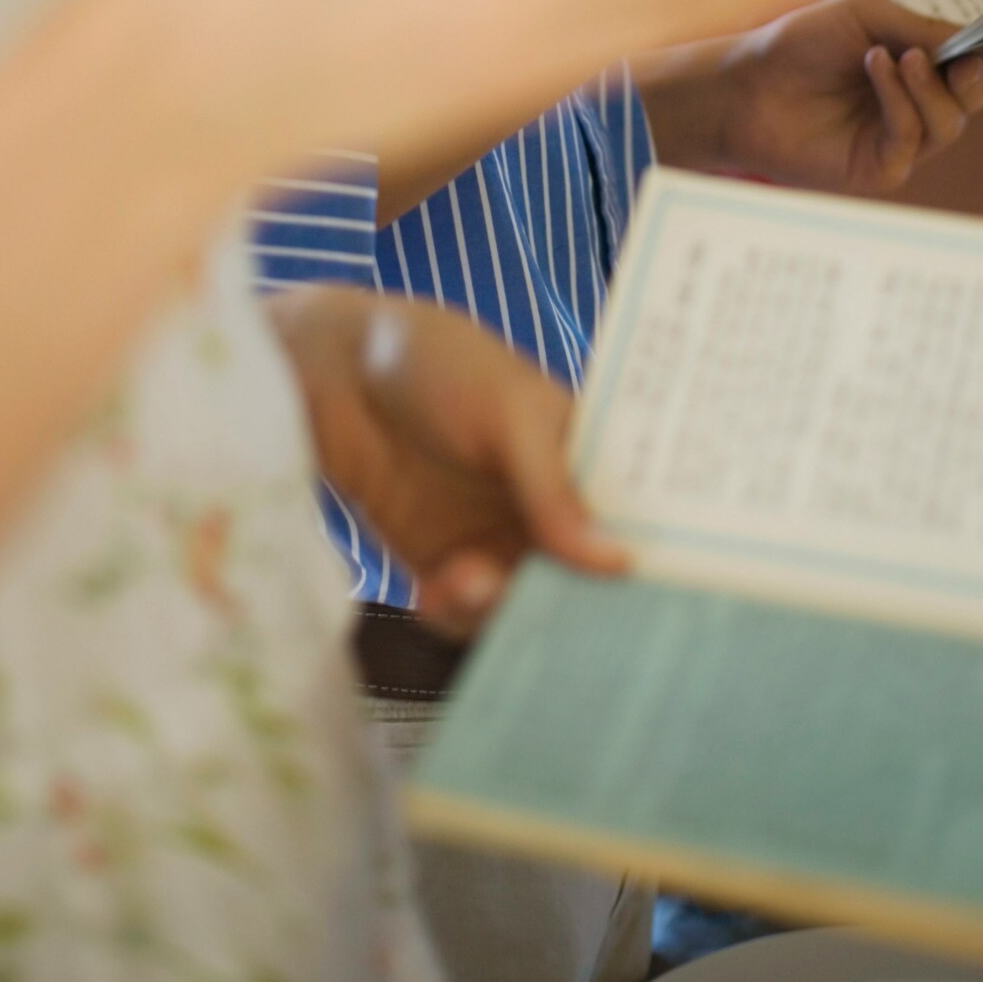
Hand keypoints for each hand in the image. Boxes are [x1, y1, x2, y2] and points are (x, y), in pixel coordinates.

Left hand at [272, 290, 623, 635]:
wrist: (334, 376)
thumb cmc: (438, 366)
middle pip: (587, 580)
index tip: (648, 603)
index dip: (646, 562)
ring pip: (528, 606)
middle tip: (547, 615)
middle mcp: (552, 505)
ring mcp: (500, 538)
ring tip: (466, 579)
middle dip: (572, 607)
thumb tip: (619, 564)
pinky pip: (470, 615)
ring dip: (503, 610)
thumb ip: (556, 490)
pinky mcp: (448, 565)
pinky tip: (432, 588)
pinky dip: (457, 614)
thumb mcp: (511, 415)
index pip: (635, 520)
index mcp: (586, 456)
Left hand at [644, 0, 982, 199]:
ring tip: (901, 56)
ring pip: (950, 123)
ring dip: (932, 86)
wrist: (746, 80)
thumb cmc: (801, 42)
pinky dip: (902, 102)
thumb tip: (975, 42)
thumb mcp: (866, 16)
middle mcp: (916, 104)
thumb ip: (921, 27)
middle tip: (964, 55)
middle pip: (974, 99)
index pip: (979, 68)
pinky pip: (913, 139)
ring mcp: (900, 138)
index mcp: (920, 65)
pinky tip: (876, 69)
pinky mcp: (880, 167)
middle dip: (977, 76)